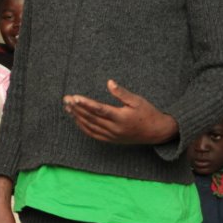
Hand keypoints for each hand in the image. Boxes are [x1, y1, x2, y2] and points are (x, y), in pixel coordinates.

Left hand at [63, 79, 177, 144]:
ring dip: (77, 117)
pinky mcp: (111, 140)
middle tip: (66, 100)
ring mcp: (112, 136)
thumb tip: (109, 82)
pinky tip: (77, 120)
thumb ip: (122, 93)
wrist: (156, 132)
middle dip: (77, 108)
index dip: (85, 103)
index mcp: (121, 118)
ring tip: (67, 108)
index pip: (99, 110)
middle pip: (91, 118)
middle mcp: (114, 129)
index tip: (74, 97)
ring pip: (90, 127)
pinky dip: (83, 127)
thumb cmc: (147, 113)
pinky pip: (93, 134)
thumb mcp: (137, 100)